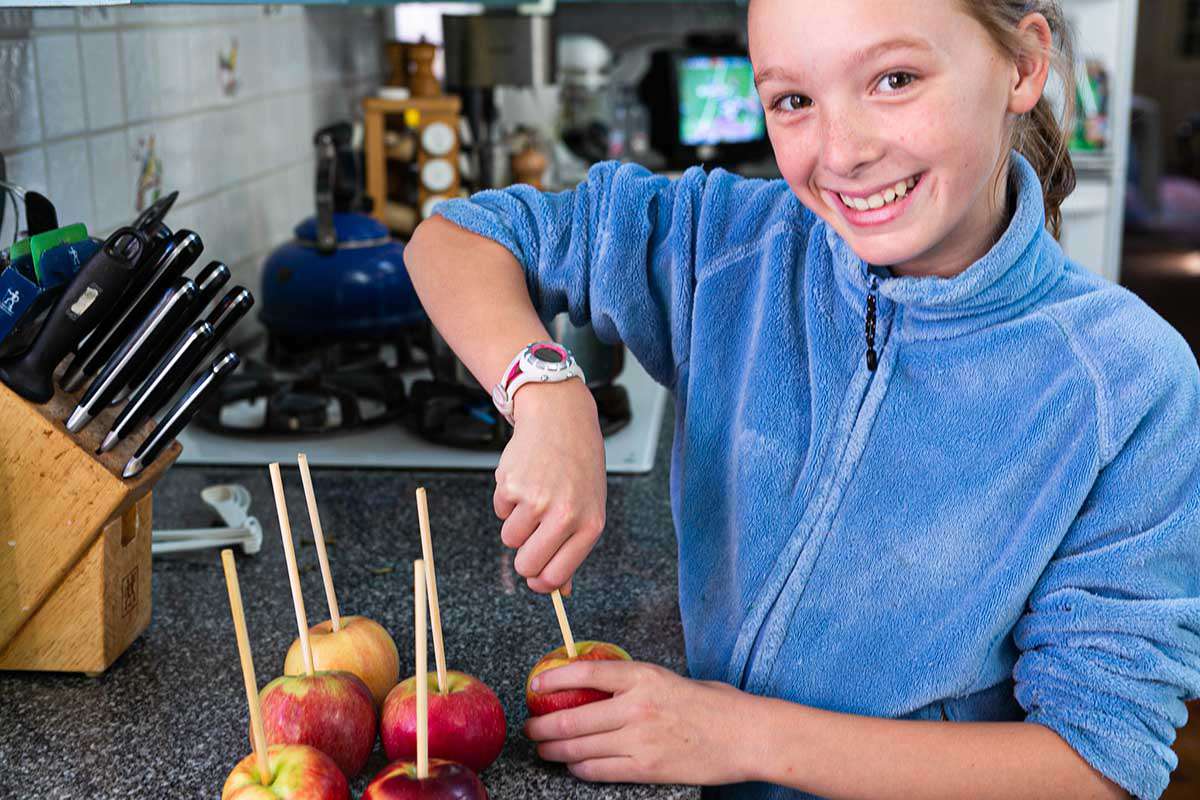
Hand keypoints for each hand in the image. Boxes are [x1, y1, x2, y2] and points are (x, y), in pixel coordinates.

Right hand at [493, 379, 606, 593]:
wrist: (561, 419)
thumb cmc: (578, 464)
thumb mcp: (589, 506)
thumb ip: (574, 549)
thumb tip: (560, 591)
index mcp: (589, 525)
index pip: (555, 576)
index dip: (540, 581)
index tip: (536, 577)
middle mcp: (564, 514)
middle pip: (526, 565)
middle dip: (523, 558)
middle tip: (532, 537)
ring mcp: (536, 500)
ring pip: (510, 539)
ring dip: (517, 523)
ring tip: (535, 497)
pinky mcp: (511, 485)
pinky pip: (500, 512)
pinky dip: (508, 501)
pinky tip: (526, 479)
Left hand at [524, 660, 753, 784]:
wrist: (746, 735)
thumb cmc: (714, 705)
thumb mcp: (670, 679)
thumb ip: (635, 682)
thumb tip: (600, 687)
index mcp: (643, 676)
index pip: (586, 672)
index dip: (553, 679)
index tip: (535, 685)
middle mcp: (635, 706)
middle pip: (572, 718)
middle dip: (542, 725)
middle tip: (530, 727)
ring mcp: (639, 740)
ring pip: (579, 748)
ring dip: (554, 750)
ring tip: (543, 749)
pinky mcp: (645, 768)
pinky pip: (599, 770)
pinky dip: (579, 769)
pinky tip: (573, 766)